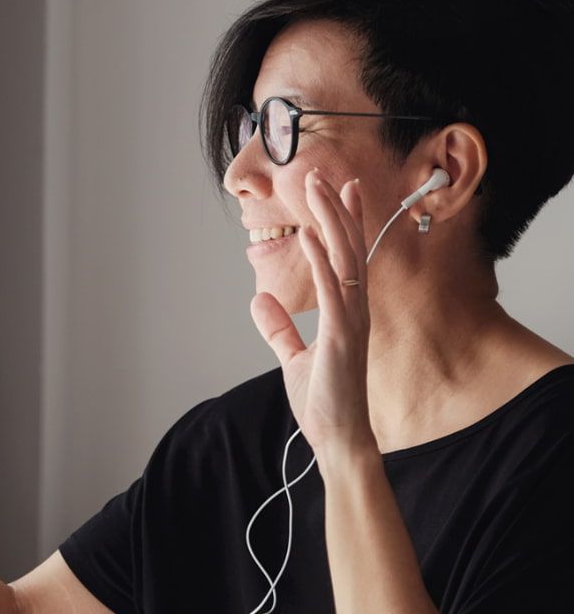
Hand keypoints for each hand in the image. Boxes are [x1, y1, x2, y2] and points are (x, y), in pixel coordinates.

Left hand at [249, 170, 375, 460]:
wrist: (338, 439)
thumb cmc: (324, 400)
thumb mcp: (293, 358)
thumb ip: (279, 329)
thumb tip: (259, 300)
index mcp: (345, 312)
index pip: (347, 257)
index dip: (344, 222)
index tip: (339, 189)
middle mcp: (354, 310)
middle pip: (348, 248)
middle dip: (336, 209)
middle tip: (323, 174)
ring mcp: (351, 322)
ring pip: (346, 260)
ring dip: (331, 221)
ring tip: (317, 187)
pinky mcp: (342, 337)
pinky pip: (335, 290)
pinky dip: (325, 261)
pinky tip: (313, 234)